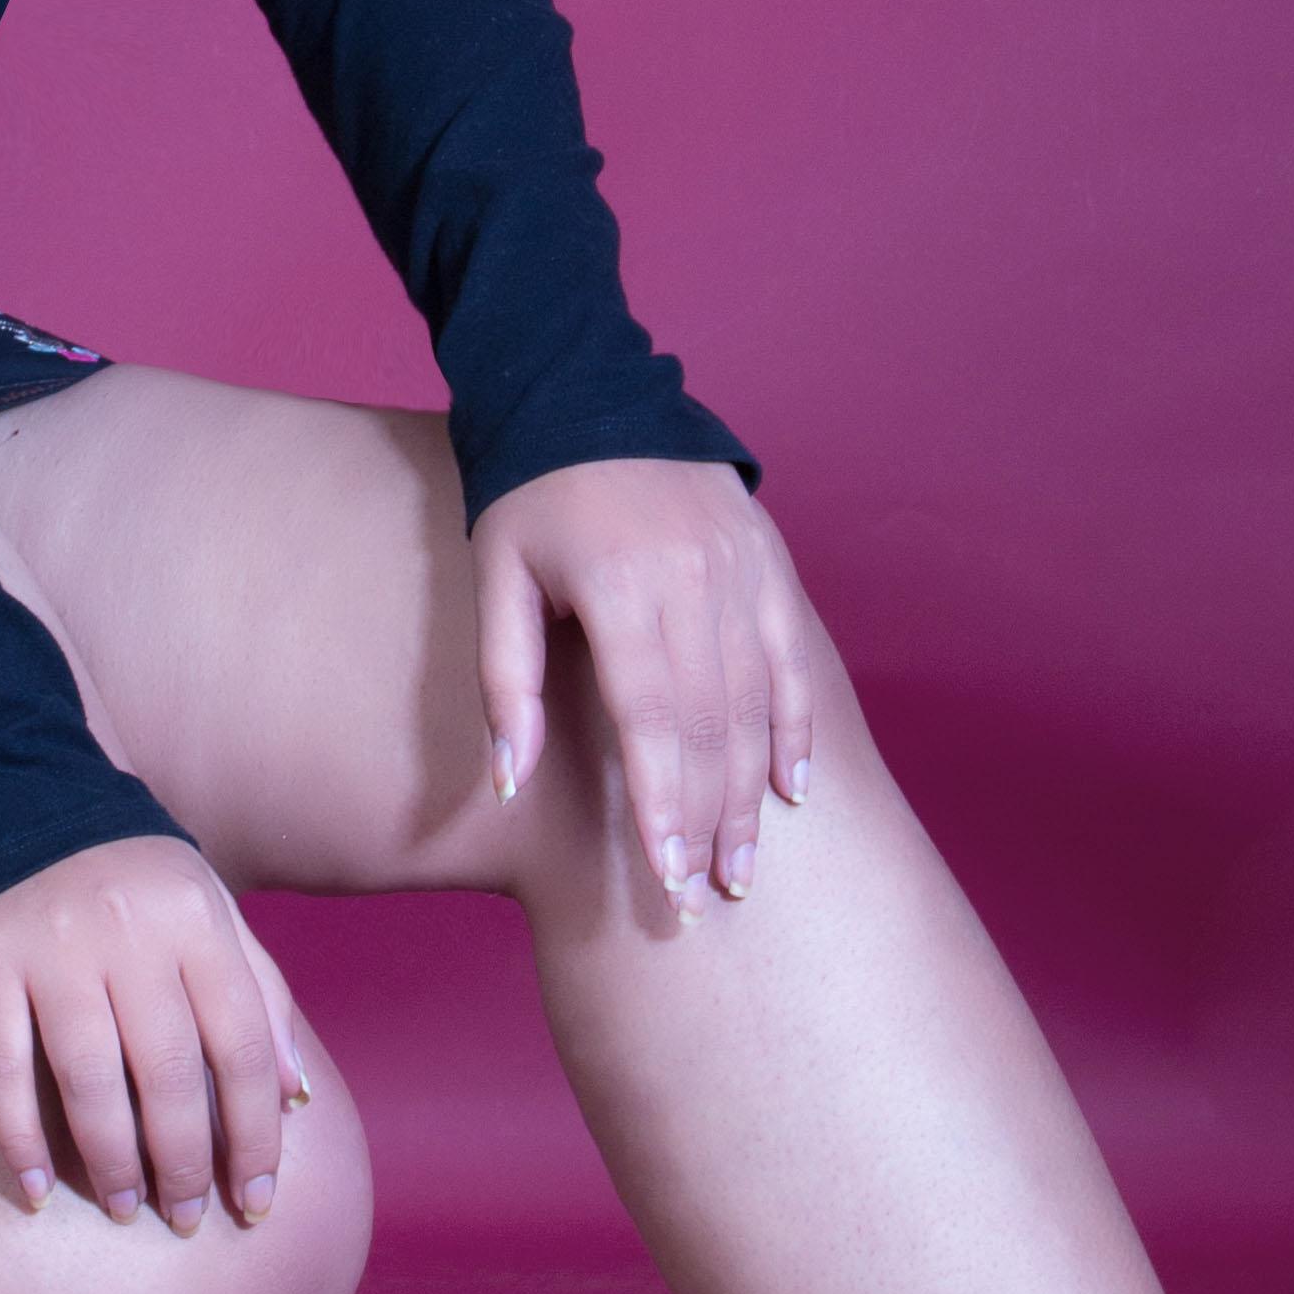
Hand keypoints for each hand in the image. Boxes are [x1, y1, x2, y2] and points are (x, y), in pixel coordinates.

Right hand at [0, 837, 307, 1233]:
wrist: (21, 802)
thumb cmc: (138, 881)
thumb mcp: (214, 915)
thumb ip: (260, 997)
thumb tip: (294, 1097)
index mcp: (197, 922)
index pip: (241, 1045)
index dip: (254, 1134)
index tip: (256, 1202)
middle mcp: (129, 933)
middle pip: (166, 1072)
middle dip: (184, 1162)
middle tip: (187, 1218)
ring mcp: (52, 948)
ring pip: (87, 1079)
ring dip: (110, 1161)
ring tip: (125, 1210)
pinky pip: (1, 1067)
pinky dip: (18, 1137)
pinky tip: (36, 1191)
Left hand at [471, 460, 814, 915]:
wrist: (589, 393)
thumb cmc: (527, 497)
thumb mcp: (496, 579)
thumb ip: (507, 683)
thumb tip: (512, 782)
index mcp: (621, 589)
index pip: (651, 723)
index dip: (663, 807)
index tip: (667, 881)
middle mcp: (692, 582)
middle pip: (712, 726)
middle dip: (711, 821)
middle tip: (709, 900)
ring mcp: (739, 571)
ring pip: (756, 703)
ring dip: (751, 793)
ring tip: (745, 868)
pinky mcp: (766, 561)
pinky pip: (790, 658)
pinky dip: (796, 726)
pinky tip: (794, 790)